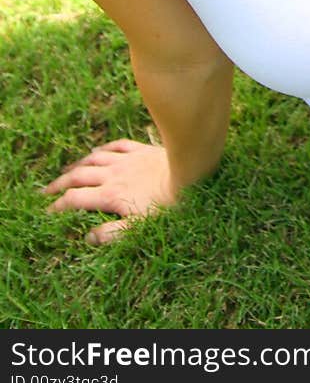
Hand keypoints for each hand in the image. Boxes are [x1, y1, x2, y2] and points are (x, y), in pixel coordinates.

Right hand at [41, 138, 175, 242]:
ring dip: (77, 165)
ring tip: (66, 171)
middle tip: (45, 191)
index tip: (47, 212)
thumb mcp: (139, 226)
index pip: (75, 199)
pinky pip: (116, 145)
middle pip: (78, 176)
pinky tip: (98, 151)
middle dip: (59, 184)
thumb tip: (87, 237)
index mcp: (110, 195)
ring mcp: (126, 159)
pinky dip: (103, 149)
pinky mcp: (140, 149)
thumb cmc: (167, 205)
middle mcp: (113, 174)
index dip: (58, 206)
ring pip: (94, 158)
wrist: (190, 173)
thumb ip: (112, 233)